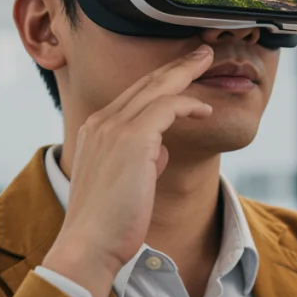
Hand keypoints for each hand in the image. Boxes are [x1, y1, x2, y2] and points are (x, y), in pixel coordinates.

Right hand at [42, 45, 215, 296]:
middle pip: (144, 83)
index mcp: (94, 130)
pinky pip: (167, 108)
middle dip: (174, 65)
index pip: (131, 95)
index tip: (181, 71)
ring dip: (185, 72)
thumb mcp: (124, 182)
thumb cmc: (108, 223)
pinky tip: (205, 110)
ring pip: (156, 88)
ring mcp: (114, 128)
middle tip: (200, 52)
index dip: (158, 80)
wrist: (89, 245)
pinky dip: (188, 104)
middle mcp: (101, 122)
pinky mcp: (132, 139)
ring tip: (207, 61)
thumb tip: (161, 151)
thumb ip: (141, 161)